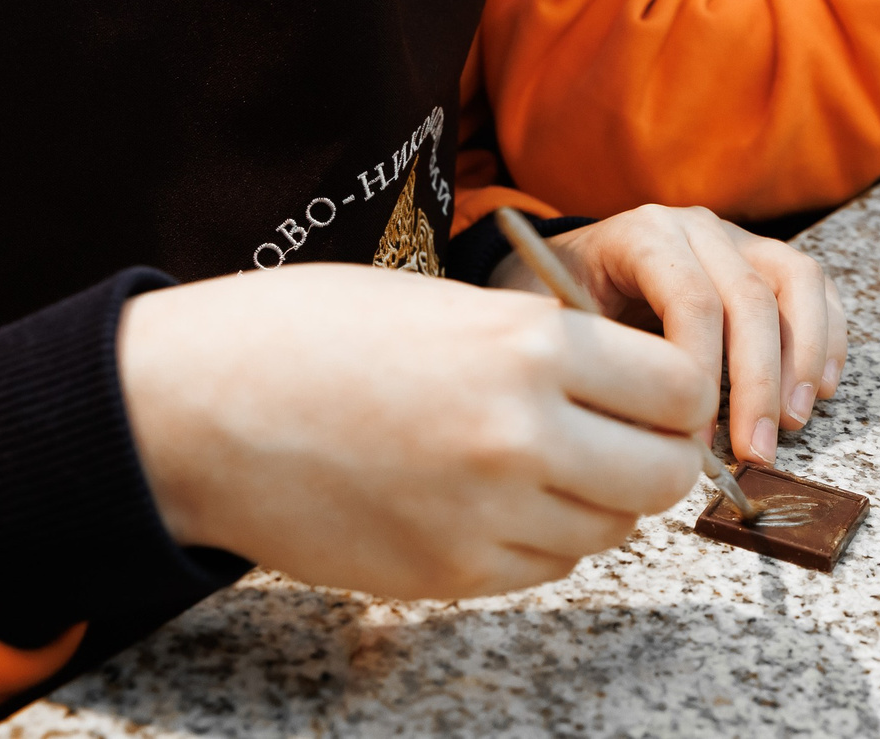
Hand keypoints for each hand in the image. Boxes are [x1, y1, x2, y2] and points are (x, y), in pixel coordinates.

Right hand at [117, 264, 711, 598]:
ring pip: (609, 531)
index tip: (654, 391)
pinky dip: (538, 539)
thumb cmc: (311, 333)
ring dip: (594, 501)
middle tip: (617, 437)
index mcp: (528, 347)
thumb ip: (541, 345)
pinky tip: (488, 497)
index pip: (680, 390)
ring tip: (535, 461)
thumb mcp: (449, 304)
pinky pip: (545, 568)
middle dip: (653, 458)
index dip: (676, 394)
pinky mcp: (448, 575)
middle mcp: (520, 436)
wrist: (199, 406)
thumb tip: (625, 386)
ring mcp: (485, 517)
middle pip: (662, 477)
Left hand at [492, 205, 846, 465]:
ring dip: (804, 357)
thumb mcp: (559, 328)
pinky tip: (820, 390)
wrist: (565, 266)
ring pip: (796, 281)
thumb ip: (599, 368)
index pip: (693, 299)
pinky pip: (815, 287)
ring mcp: (737, 239)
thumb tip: (646, 440)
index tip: (693, 442)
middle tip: (755, 452)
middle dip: (760, 383)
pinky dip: (826, 337)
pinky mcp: (765, 259)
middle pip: (751, 296)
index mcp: (643, 234)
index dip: (700, 374)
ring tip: (793, 422)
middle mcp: (696, 227)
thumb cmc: (562, 305)